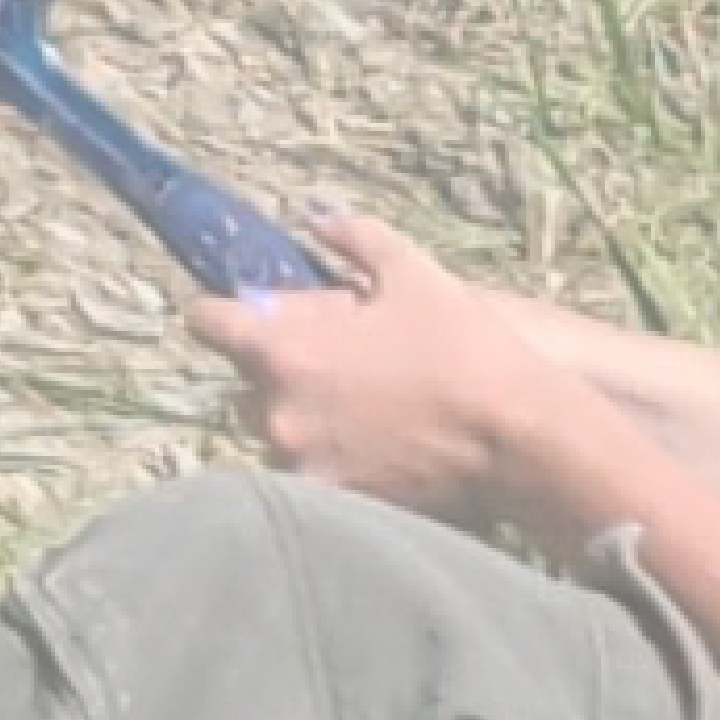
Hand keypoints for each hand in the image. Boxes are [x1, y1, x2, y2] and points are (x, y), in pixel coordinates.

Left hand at [183, 207, 567, 532]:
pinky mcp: (325, 501)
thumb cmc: (461, 345)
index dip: (217, 310)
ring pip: (274, 427)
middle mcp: (276, 413)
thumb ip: (355, 239)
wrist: (509, 433)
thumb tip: (316, 217)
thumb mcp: (413, 272)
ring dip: (300, 410)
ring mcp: (297, 463)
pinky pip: (304, 466)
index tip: (232, 308)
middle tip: (332, 354)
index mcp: (287, 351)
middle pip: (245, 383)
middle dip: (277, 366)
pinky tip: (372, 437)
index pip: (209, 324)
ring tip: (359, 399)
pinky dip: (325, 449)